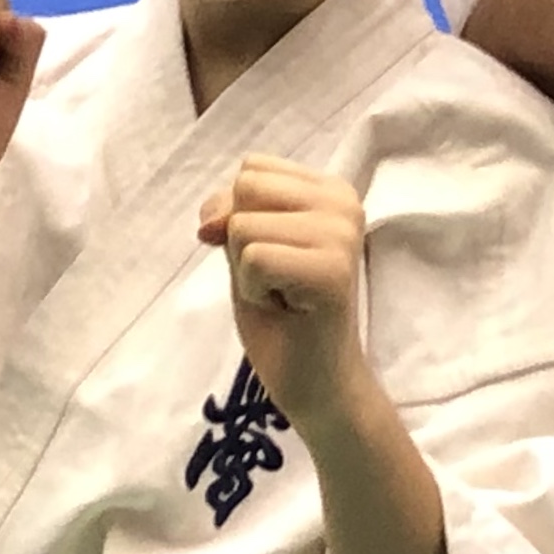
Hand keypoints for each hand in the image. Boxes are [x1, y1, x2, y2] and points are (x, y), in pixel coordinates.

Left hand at [198, 156, 371, 429]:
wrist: (317, 385)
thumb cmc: (281, 318)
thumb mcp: (246, 253)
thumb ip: (230, 216)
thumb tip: (210, 219)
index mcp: (331, 189)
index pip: (252, 169)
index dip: (240, 215)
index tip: (273, 256)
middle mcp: (344, 200)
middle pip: (245, 188)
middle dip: (242, 240)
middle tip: (276, 278)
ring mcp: (341, 233)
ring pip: (243, 226)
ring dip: (247, 272)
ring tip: (282, 294)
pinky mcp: (331, 269)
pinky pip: (253, 258)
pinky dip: (253, 292)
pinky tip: (284, 309)